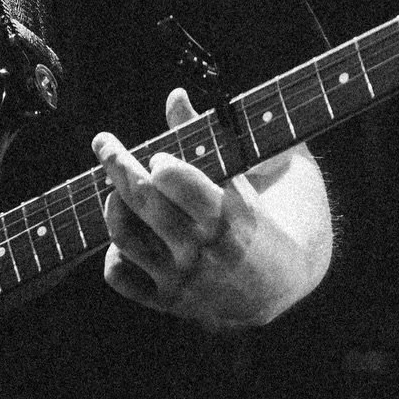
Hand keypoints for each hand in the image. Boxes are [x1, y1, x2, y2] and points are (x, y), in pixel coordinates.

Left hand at [93, 88, 275, 328]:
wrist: (293, 283)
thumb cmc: (280, 212)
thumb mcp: (263, 167)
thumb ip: (215, 134)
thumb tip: (174, 96)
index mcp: (230, 215)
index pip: (172, 178)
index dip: (160, 161)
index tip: (161, 157)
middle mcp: (201, 250)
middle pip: (141, 198)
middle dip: (116, 162)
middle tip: (105, 143)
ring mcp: (182, 279)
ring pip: (123, 235)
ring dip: (113, 205)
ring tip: (117, 188)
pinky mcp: (169, 302)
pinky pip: (120, 276)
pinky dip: (114, 253)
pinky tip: (127, 234)